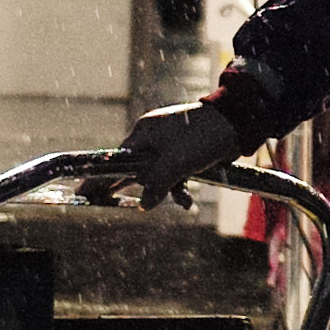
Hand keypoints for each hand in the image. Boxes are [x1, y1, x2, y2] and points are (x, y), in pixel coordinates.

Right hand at [111, 97, 248, 204]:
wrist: (235, 124)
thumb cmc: (200, 138)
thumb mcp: (175, 164)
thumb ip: (156, 185)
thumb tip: (143, 205)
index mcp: (145, 133)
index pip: (119, 158)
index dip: (108, 177)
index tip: (93, 192)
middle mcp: (154, 137)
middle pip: (139, 168)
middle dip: (144, 187)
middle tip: (127, 199)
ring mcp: (170, 145)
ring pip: (160, 174)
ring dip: (170, 189)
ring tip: (185, 201)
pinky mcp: (185, 152)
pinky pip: (175, 173)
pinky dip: (181, 186)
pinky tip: (188, 200)